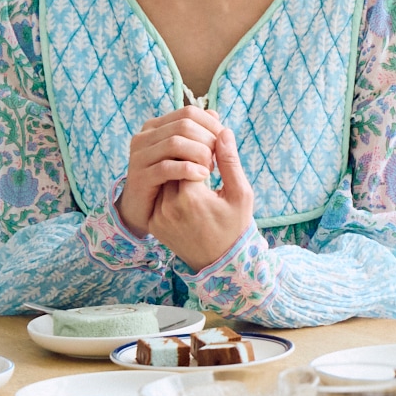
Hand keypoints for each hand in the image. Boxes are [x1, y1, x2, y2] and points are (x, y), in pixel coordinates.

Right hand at [117, 106, 220, 237]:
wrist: (146, 212)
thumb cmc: (170, 180)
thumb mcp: (185, 154)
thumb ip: (198, 133)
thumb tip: (215, 114)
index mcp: (156, 126)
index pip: (189, 113)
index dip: (211, 125)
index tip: (224, 142)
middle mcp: (144, 137)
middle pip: (184, 126)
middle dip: (207, 140)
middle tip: (218, 158)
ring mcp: (139, 156)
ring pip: (175, 144)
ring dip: (199, 154)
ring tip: (210, 168)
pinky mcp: (139, 177)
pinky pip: (166, 167)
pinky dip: (188, 170)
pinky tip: (202, 177)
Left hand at [148, 126, 254, 270]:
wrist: (221, 264)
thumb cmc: (235, 226)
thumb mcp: (240, 194)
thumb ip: (230, 161)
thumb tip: (223, 132)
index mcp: (190, 197)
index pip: (187, 156)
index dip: (202, 153)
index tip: (214, 161)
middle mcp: (168, 206)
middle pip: (173, 165)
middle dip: (189, 161)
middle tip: (205, 168)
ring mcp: (158, 216)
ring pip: (165, 179)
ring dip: (179, 174)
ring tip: (197, 182)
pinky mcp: (154, 223)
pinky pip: (160, 196)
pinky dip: (171, 191)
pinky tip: (188, 198)